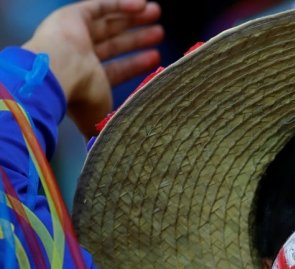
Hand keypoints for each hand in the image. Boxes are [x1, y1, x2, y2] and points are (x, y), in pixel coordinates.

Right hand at [23, 0, 162, 137]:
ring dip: (133, 19)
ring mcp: (75, 36)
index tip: (157, 58)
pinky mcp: (72, 17)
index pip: (116, 69)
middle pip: (115, 44)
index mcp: (87, 81)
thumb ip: (116, 128)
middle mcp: (80, 58)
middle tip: (160, 33)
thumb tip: (131, 150)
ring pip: (109, 24)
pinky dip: (122, 4)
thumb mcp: (105, 118)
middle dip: (137, 38)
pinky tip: (143, 4)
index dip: (136, 64)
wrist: (57, 76)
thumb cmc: (81, 99)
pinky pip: (100, 5)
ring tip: (157, 13)